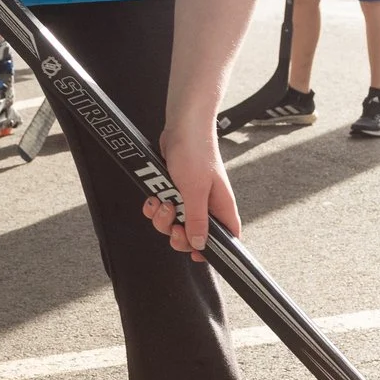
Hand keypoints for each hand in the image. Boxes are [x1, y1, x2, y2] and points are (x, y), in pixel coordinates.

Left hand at [143, 121, 238, 262]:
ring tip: (162, 202)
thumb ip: (198, 219)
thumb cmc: (196, 151)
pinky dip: (155, 207)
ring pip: (175, 223)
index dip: (213, 250)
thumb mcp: (195, 190)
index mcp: (221, 207)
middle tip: (174, 225)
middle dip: (179, 235)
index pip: (226, 238)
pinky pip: (164, 209)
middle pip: (195, 236)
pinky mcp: (175, 190)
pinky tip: (153, 197)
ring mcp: (190, 198)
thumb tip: (200, 244)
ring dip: (163, 219)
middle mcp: (207, 205)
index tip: (196, 254)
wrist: (182, 126)